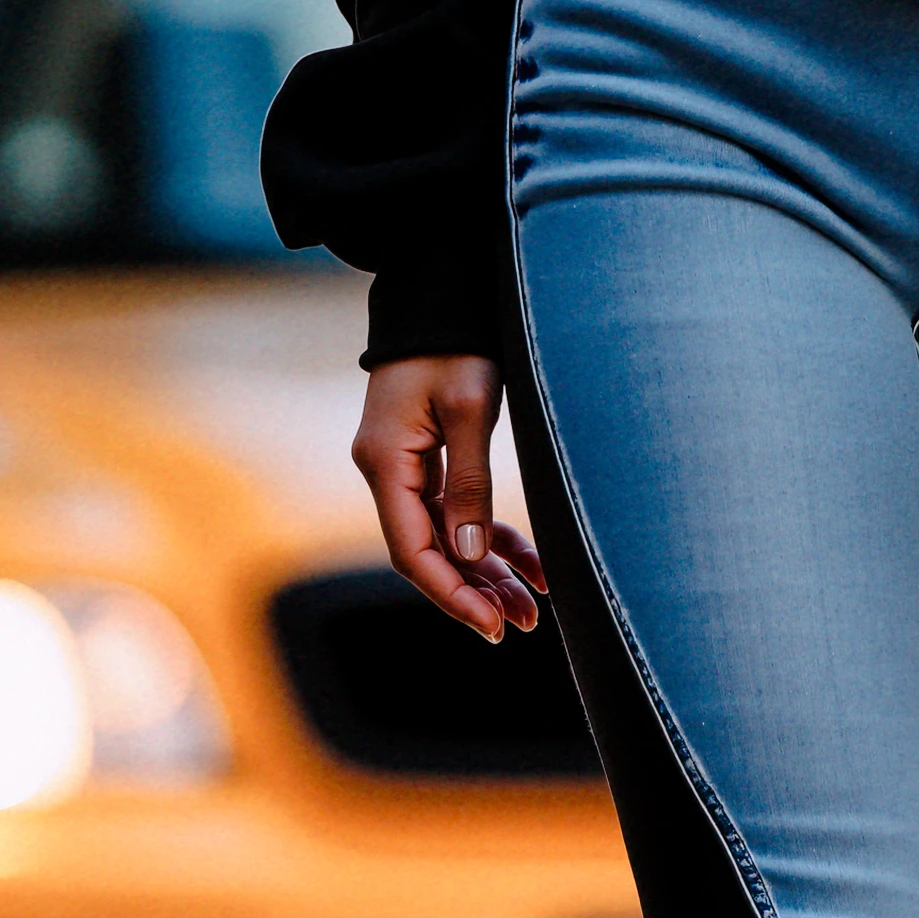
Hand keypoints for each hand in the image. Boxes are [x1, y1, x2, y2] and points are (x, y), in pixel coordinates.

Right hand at [355, 355, 548, 643]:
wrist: (439, 292)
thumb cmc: (456, 342)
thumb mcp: (471, 408)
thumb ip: (470, 484)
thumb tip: (470, 556)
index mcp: (386, 463)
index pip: (412, 551)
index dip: (452, 593)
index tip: (492, 625)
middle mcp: (386, 471)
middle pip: (428, 551)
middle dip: (476, 591)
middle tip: (525, 624)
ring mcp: (403, 466)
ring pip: (444, 536)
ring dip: (486, 571)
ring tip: (532, 607)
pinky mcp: (425, 458)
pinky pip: (453, 511)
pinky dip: (488, 537)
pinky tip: (525, 565)